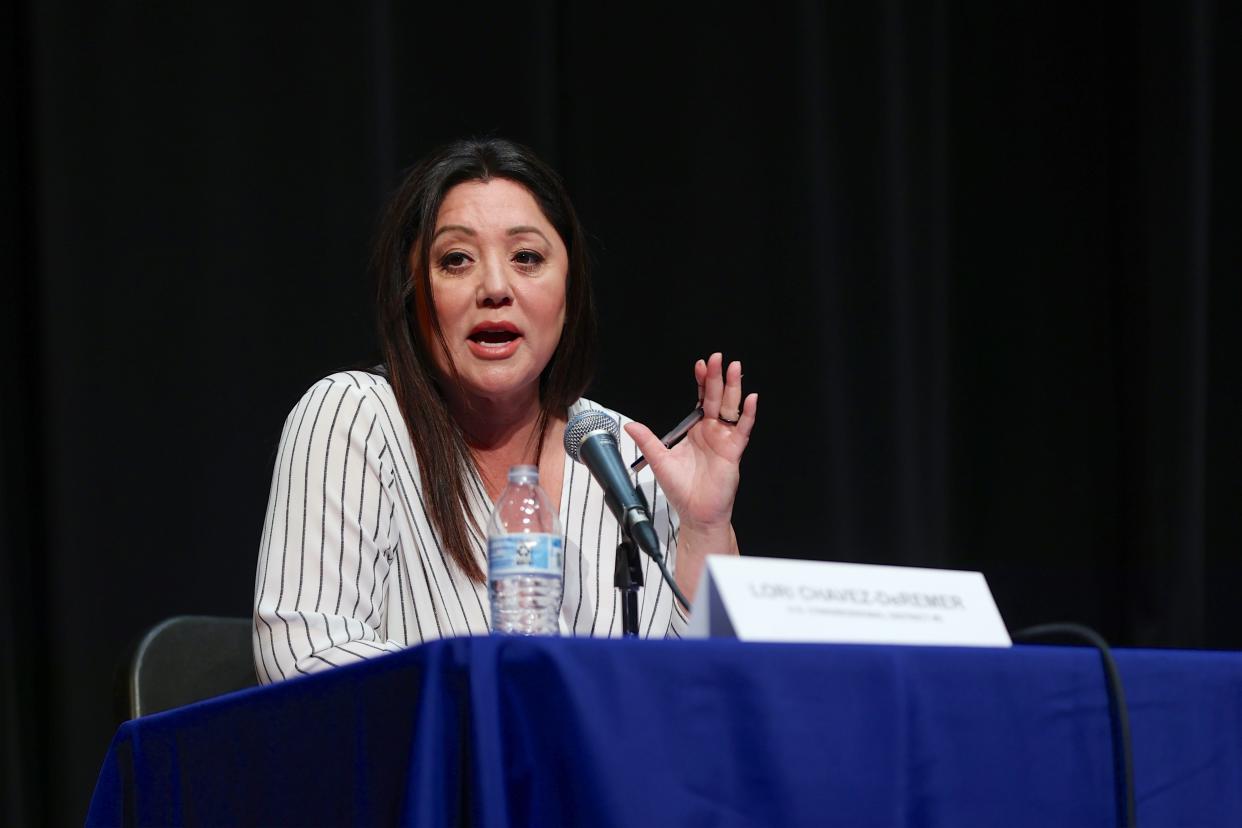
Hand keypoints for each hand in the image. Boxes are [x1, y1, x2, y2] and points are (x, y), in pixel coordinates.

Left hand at [624, 352, 757, 532]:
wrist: (696, 513)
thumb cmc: (681, 489)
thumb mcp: (659, 460)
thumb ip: (647, 440)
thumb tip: (630, 425)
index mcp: (695, 430)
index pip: (700, 399)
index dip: (701, 382)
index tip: (699, 365)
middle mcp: (712, 431)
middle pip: (716, 398)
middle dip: (717, 377)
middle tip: (717, 358)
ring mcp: (724, 439)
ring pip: (731, 408)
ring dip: (734, 388)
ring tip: (735, 368)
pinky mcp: (733, 451)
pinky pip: (742, 429)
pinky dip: (747, 415)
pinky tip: (751, 399)